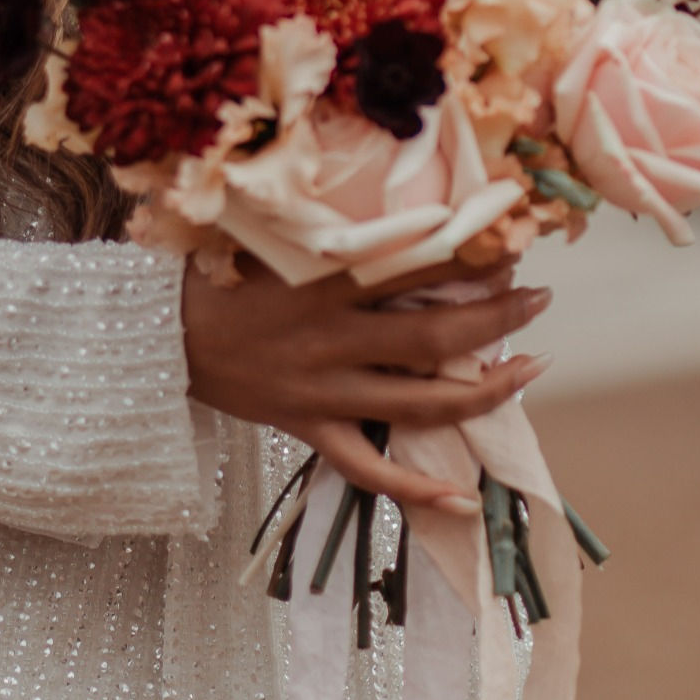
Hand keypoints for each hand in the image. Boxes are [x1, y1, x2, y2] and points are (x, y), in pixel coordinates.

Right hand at [182, 255, 550, 512]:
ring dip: (484, 389)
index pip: (414, 267)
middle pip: (433, 336)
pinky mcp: (309, 429)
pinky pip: (368, 469)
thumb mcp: (273, 236)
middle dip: (497, 318)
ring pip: (419, 403)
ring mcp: (323, 392)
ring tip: (530, 369)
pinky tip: (462, 498)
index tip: (510, 243)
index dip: (469, 257)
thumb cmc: (218, 272)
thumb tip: (397, 201)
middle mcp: (331, 339)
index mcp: (323, 282)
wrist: (159, 335)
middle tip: (539, 299)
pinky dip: (416, 489)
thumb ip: (331, 224)